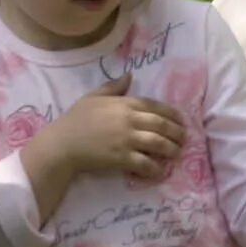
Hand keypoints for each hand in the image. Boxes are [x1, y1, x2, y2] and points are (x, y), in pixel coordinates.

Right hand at [40, 73, 185, 180]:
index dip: (172, 114)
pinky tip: (160, 171)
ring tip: (177, 154)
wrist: (61, 144)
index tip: (181, 121)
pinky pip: (146, 163)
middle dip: (177, 133)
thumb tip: (130, 75)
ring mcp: (126, 139)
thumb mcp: (92, 97)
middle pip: (162, 125)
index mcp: (124, 103)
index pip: (156, 106)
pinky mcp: (122, 158)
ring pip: (159, 144)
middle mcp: (129, 120)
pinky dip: (156, 168)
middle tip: (184, 139)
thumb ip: (113, 87)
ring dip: (172, 150)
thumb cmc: (75, 119)